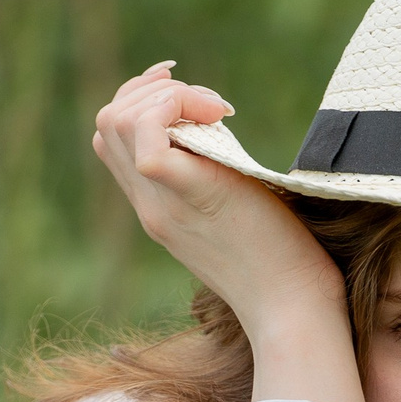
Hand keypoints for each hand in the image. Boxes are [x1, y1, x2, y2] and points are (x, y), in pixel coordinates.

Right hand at [93, 63, 363, 401]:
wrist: (292, 310)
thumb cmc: (285, 268)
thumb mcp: (238, 217)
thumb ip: (219, 183)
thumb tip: (228, 143)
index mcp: (158, 209)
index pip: (113, 141)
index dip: (141, 102)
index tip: (190, 94)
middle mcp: (150, 205)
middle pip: (108, 122)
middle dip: (153, 91)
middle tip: (209, 103)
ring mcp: (162, 203)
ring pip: (116, 120)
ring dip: (165, 95)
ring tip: (215, 109)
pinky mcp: (189, 195)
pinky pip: (147, 136)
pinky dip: (175, 106)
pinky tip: (219, 114)